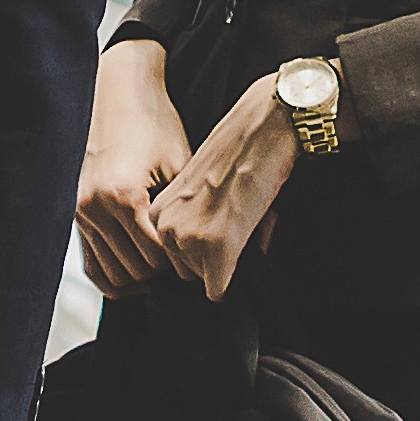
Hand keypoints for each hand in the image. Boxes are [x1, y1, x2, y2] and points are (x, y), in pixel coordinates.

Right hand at [71, 36, 193, 293]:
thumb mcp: (180, 164)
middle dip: (163, 272)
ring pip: (112, 274)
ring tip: (165, 265)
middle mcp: (95, 207)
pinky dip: (115, 275)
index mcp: (124, 196)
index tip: (203, 258)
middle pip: (135, 270)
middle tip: (187, 262)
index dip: (184, 263)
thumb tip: (214, 249)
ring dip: (140, 275)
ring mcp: (80, 212)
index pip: (157, 258)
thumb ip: (188, 210)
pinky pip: (93, 265)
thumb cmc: (154, 124)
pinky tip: (139, 270)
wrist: (116, 91)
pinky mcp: (74, 214)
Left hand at [132, 79, 303, 302]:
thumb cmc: (237, 155)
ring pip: (205, 280)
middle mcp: (165, 226)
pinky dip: (234, 281)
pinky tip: (250, 242)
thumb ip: (192, 223)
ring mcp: (188, 238)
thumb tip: (206, 264)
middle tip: (238, 224)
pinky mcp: (215, 249)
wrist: (262, 130)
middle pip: (187, 271)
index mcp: (157, 210)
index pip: (172, 256)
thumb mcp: (200, 191)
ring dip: (229, 263)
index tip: (220, 224)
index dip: (201, 248)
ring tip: (245, 223)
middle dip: (214, 259)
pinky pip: (218, 290)